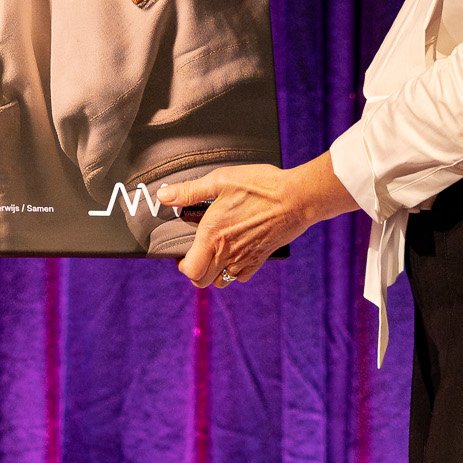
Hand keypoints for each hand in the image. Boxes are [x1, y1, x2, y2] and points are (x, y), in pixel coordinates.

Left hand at [157, 154, 357, 288]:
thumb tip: (164, 195)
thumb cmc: (260, 186)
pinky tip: (235, 253)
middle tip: (196, 254)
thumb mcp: (221, 180)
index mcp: (213, 236)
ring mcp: (246, 258)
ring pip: (222, 282)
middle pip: (203, 281)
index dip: (183, 266)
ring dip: (214, 273)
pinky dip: (234, 271)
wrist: (298, 197)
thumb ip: (190, 190)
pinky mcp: (262, 258)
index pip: (191, 270)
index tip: (182, 255)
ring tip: (214, 255)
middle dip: (195, 272)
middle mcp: (228, 252)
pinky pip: (242, 276)